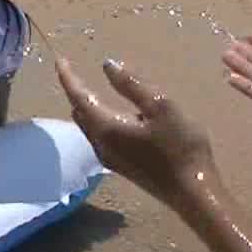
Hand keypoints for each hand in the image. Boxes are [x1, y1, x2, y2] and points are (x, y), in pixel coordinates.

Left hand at [57, 57, 217, 209]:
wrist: (192, 192)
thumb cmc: (180, 147)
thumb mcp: (161, 107)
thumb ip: (132, 85)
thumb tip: (106, 65)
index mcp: (107, 127)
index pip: (79, 96)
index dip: (68, 76)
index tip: (60, 59)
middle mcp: (100, 143)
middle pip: (79, 112)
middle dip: (74, 90)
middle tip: (72, 70)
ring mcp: (108, 157)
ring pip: (87, 126)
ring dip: (84, 105)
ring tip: (86, 87)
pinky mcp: (119, 165)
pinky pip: (97, 135)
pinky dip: (95, 118)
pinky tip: (107, 113)